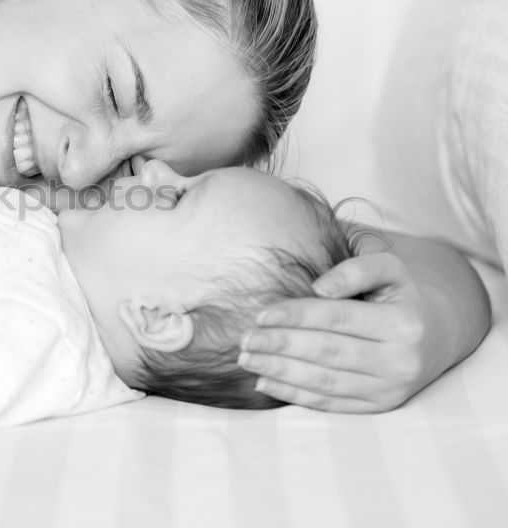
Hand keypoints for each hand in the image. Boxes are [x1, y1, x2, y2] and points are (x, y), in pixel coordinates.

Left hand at [237, 252, 440, 412]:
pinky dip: (293, 394)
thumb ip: (356, 269)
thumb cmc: (397, 296)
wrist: (434, 337)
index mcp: (403, 323)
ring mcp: (390, 389)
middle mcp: (400, 361)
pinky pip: (330, 403)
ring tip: (247, 359)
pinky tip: (264, 381)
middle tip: (244, 340)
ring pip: (325, 381)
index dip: (296, 316)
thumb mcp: (389, 270)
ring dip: (280, 371)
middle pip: (327, 352)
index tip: (260, 315)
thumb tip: (318, 288)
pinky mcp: (378, 407)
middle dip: (280, 346)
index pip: (338, 318)